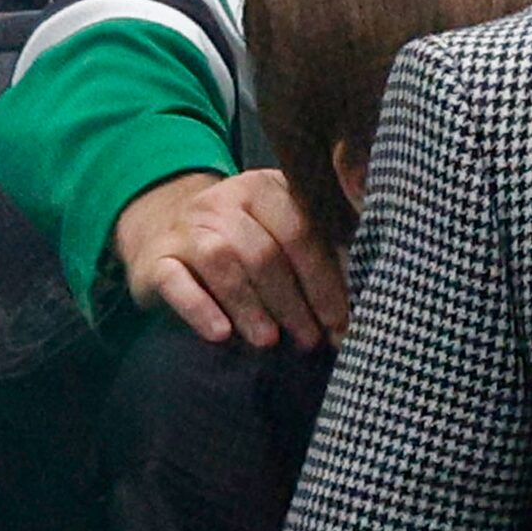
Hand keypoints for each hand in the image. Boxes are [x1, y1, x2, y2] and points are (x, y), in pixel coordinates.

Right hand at [110, 169, 347, 347]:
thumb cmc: (250, 244)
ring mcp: (187, 227)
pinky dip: (199, 307)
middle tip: (311, 340)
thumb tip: (376, 285)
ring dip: (251, 306)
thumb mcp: (287, 234)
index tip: (341, 321)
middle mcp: (225, 200)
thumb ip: (328, 246)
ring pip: (223, 262)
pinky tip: (220, 334)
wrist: (168, 236)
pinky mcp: (155, 258)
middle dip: (293, 301)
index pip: (302, 232)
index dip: (324, 280)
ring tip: (270, 341)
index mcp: (268, 189)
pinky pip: (174, 280)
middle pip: (265, 252)